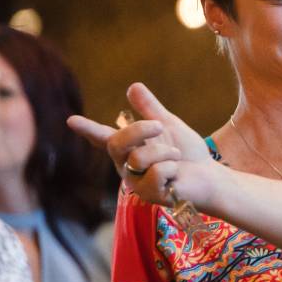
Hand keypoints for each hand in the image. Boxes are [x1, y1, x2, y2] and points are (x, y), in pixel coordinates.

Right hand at [67, 83, 213, 208]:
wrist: (210, 176)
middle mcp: (127, 167)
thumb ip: (150, 109)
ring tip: (176, 159)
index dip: (87, 129)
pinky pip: (157, 172)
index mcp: (129, 149)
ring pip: (139, 158)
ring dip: (166, 152)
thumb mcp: (169, 125)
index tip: (71, 120)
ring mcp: (136, 183)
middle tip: (160, 126)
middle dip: (139, 130)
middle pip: (117, 143)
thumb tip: (133, 86)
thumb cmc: (188, 153)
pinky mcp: (150, 195)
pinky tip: (177, 176)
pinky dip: (172, 168)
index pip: (103, 138)